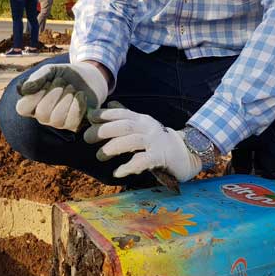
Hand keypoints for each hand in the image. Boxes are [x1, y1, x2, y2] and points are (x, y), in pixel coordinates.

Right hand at [15, 62, 108, 131]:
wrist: (87, 77)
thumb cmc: (64, 74)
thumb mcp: (50, 70)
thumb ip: (37, 77)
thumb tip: (24, 89)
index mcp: (32, 103)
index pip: (22, 108)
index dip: (33, 96)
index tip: (46, 82)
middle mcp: (43, 116)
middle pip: (42, 113)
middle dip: (54, 93)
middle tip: (62, 81)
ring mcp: (58, 123)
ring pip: (57, 119)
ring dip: (66, 98)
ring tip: (71, 87)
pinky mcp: (74, 125)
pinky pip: (72, 122)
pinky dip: (78, 104)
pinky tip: (80, 94)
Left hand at [85, 104, 201, 181]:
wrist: (187, 153)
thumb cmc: (159, 141)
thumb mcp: (142, 126)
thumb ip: (126, 116)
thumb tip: (109, 104)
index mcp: (142, 119)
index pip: (121, 113)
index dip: (104, 114)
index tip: (89, 118)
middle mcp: (148, 127)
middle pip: (124, 125)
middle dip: (103, 130)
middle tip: (87, 138)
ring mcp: (155, 142)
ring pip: (132, 141)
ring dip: (113, 147)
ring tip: (100, 156)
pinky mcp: (161, 157)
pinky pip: (143, 161)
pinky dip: (129, 166)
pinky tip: (118, 172)